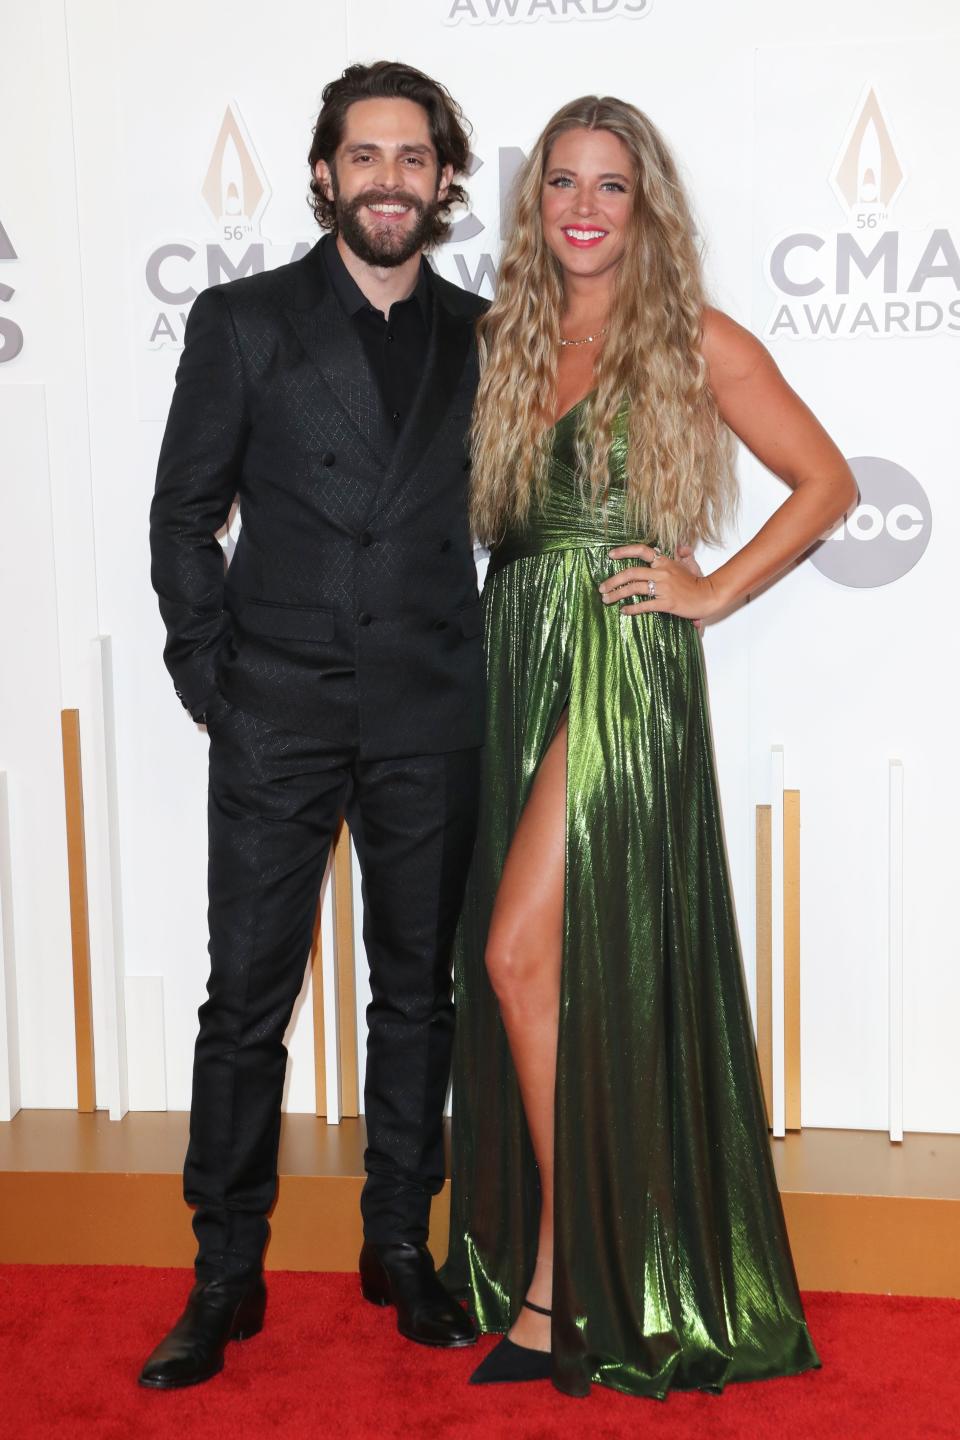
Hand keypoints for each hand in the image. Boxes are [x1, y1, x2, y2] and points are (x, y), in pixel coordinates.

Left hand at [599, 543, 720, 625]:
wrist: (709, 596)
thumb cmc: (697, 582)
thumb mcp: (689, 564)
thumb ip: (682, 554)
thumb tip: (681, 547)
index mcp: (665, 562)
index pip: (642, 551)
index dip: (624, 551)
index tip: (610, 556)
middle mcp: (662, 573)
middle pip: (631, 573)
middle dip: (612, 581)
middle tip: (602, 588)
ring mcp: (664, 588)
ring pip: (634, 589)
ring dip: (617, 595)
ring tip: (606, 600)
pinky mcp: (666, 603)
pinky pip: (644, 605)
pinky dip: (632, 609)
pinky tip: (623, 611)